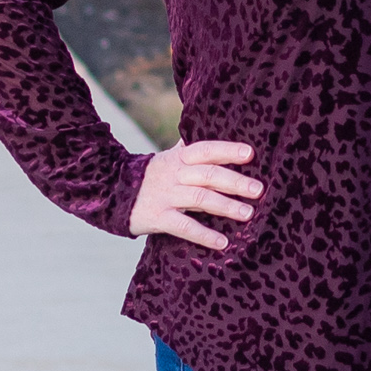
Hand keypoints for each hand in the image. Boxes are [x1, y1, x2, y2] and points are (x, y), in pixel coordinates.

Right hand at [129, 139, 258, 248]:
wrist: (111, 192)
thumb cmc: (151, 176)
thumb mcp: (169, 158)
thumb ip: (190, 150)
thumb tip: (214, 128)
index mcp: (178, 157)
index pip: (206, 150)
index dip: (228, 150)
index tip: (251, 154)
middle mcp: (173, 174)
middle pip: (208, 175)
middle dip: (235, 182)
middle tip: (259, 190)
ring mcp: (165, 195)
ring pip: (199, 198)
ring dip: (226, 206)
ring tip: (248, 214)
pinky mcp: (157, 217)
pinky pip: (183, 226)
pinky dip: (204, 235)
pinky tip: (222, 242)